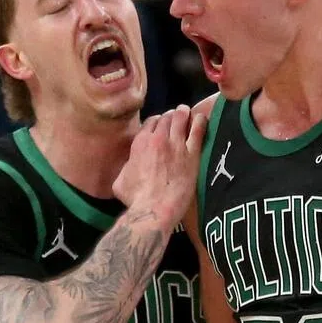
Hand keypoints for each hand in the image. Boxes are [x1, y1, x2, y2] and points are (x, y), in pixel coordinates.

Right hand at [112, 105, 206, 219]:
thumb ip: (126, 168)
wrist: (154, 209)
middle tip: (178, 117)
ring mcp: (175, 145)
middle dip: (172, 116)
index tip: (163, 125)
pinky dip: (199, 122)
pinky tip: (201, 118)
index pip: (151, 122)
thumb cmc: (135, 199)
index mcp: (140, 143)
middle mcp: (157, 139)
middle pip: (167, 117)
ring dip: (184, 114)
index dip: (158, 121)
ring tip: (188, 113)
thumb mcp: (120, 181)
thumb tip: (127, 168)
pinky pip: (198, 131)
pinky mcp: (191, 155)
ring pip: (181, 119)